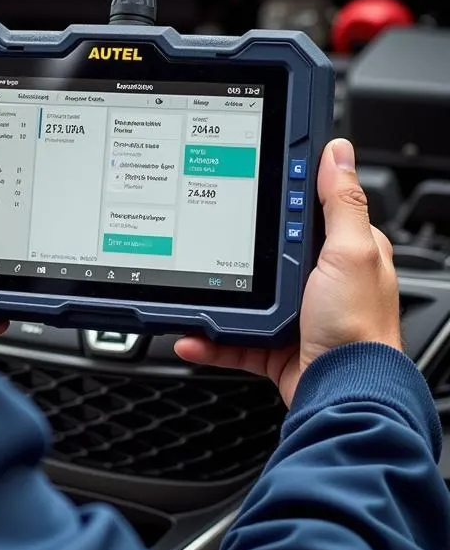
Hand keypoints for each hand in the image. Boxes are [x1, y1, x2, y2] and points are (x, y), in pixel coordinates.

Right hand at [174, 138, 400, 406]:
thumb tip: (338, 153)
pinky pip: (233, 338)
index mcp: (345, 253)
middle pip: (270, 251)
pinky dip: (209, 339)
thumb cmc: (358, 328)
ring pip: (245, 296)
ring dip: (216, 295)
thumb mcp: (350, 254)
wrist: (343, 396)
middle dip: (237, 245)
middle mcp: (321, 282)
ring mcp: (296, 315)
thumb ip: (340, 205)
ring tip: (191, 285)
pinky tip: (191, 333)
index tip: (251, 177)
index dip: (284, 191)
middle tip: (211, 229)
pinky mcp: (275, 346)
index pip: (310, 210)